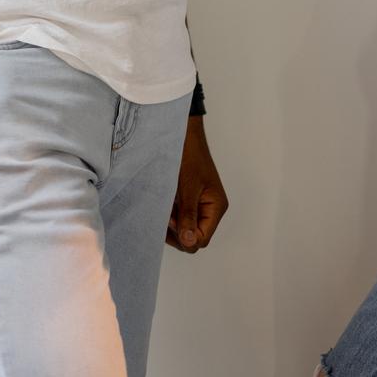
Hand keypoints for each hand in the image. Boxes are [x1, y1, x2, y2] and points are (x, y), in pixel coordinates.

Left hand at [167, 115, 227, 252]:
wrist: (183, 134)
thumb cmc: (188, 156)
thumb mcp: (187, 188)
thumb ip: (188, 216)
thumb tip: (189, 243)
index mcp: (216, 207)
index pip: (202, 239)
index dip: (184, 237)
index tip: (169, 221)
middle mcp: (210, 209)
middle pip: (194, 236)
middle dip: (177, 232)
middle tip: (163, 216)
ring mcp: (199, 204)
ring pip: (185, 227)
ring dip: (171, 223)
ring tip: (160, 208)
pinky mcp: (189, 198)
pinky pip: (180, 215)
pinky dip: (170, 214)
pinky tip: (161, 204)